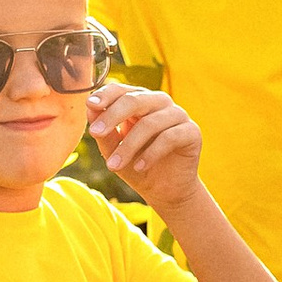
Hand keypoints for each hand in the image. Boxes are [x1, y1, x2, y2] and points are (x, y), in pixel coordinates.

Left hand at [85, 79, 202, 220]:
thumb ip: (104, 132)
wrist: (164, 190)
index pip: (122, 90)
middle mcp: (160, 103)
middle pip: (135, 100)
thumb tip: (90, 109)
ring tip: (113, 166)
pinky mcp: (192, 131)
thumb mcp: (114, 150)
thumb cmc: (136, 165)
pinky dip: (151, 153)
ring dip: (128, 145)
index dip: (106, 95)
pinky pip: (169, 137)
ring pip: (150, 123)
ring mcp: (178, 115)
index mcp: (140, 101)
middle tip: (95, 133)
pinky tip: (139, 167)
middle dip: (112, 116)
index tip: (89, 105)